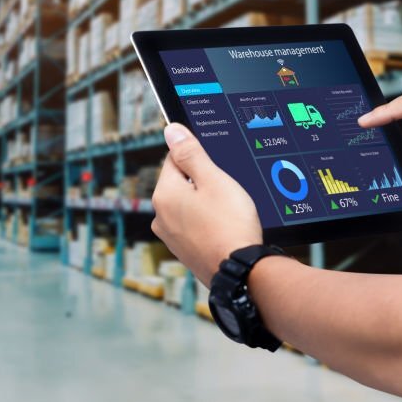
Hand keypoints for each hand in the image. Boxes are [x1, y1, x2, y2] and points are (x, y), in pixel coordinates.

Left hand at [151, 123, 262, 284]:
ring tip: (228, 211)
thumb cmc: (230, 224)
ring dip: (205, 203)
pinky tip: (224, 226)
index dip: (198, 158)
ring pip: (188, 205)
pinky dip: (207, 222)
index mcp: (164, 194)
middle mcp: (160, 216)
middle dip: (202, 181)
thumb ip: (191, 153)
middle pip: (181, 182)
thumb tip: (171, 130)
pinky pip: (193, 225)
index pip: (174, 158)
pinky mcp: (184, 251)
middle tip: (227, 190)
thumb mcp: (214, 180)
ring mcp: (170, 236)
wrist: (241, 271)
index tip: (217, 166)